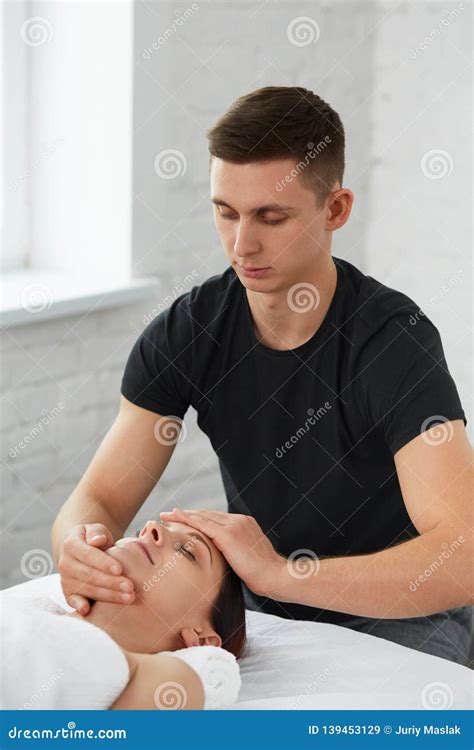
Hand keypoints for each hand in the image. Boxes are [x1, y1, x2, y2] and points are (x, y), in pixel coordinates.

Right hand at [58, 523, 134, 614]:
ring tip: (128, 597)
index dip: (104, 563)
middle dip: (111, 583)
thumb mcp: (96, 530)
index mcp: (71, 544)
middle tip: (130, 587)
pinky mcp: (68, 592)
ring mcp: (65, 579)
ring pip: (87, 589)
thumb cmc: (93, 538)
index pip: (88, 555)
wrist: (80, 549)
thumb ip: (98, 533)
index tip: (120, 569)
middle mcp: (65, 563)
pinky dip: (79, 605)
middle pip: (89, 575)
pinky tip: (88, 611)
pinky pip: (73, 600)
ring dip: (108, 595)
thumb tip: (98, 540)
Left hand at [159, 508, 284, 595]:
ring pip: (202, 516)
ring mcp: (234, 525)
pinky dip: (187, 518)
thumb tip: (224, 562)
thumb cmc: (264, 575)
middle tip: (169, 515)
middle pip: (207, 514)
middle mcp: (238, 520)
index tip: (184, 519)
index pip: (216, 518)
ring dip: (182, 515)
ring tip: (166, 515)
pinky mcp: (228, 534)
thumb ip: (235, 554)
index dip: (198, 518)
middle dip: (187, 514)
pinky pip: (203, 524)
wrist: (276, 576)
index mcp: (244, 524)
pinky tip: (175, 517)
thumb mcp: (248, 559)